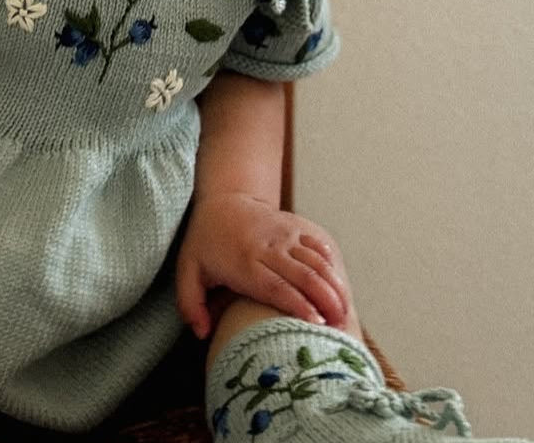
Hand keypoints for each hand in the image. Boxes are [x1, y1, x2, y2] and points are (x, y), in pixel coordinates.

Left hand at [176, 192, 350, 339]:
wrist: (223, 200)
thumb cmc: (205, 242)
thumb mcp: (187, 270)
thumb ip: (189, 303)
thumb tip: (202, 333)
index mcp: (244, 262)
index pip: (275, 286)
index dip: (298, 304)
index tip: (316, 323)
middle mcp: (268, 247)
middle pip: (303, 274)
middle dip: (325, 300)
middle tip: (340, 326)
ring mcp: (285, 234)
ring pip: (317, 260)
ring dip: (334, 286)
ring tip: (346, 313)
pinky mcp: (297, 227)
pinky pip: (320, 244)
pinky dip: (334, 265)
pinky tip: (342, 286)